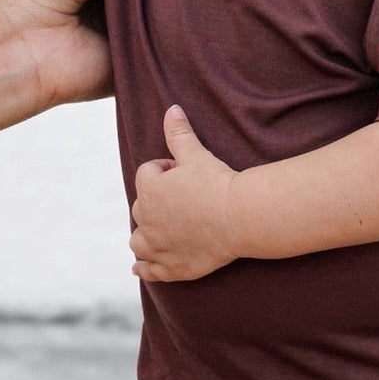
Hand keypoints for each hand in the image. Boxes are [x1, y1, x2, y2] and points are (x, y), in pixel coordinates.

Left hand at [129, 105, 238, 281]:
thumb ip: (179, 132)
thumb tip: (171, 109)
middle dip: (156, 202)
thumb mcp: (196, 154)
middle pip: (141, 208)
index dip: (165, 170)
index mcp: (150, 190)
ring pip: (138, 241)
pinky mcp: (171, 267)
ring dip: (144, 236)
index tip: (185, 173)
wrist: (240, 217)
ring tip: (158, 231)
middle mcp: (147, 220)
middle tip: (183, 199)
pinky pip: (148, 270)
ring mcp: (158, 247)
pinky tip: (140, 267)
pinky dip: (143, 268)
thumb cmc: (217, 182)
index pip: (147, 174)